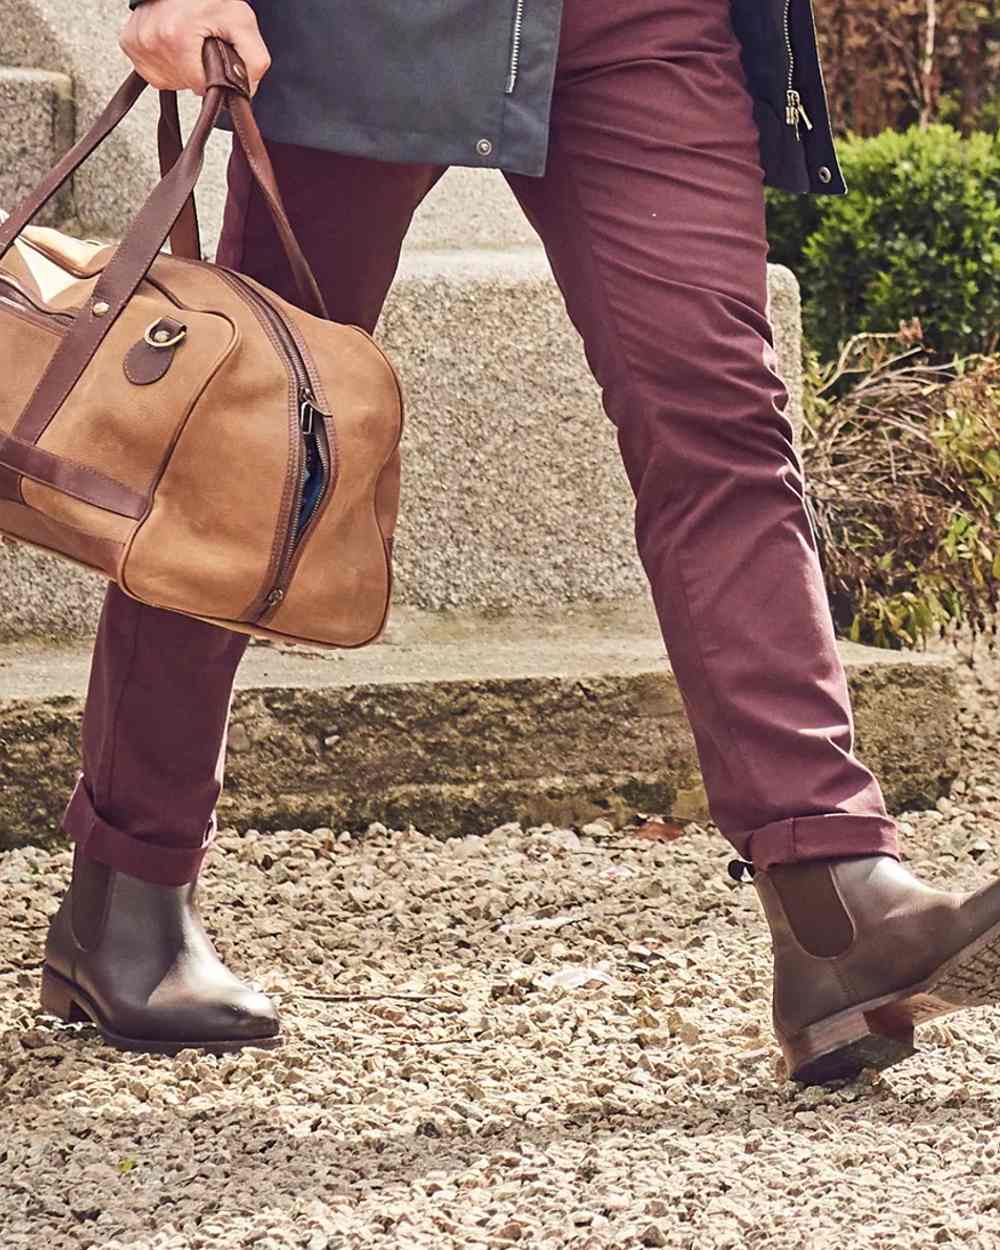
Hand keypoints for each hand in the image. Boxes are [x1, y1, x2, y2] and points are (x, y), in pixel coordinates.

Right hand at [120, 0, 270, 95]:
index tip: (213, 53)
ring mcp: (137, 42)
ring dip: (181, 68)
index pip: (201, 86)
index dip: (213, 76)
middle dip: (197, 70)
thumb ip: (254, 62)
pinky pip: (150, 72)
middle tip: (200, 43)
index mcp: (176, 37)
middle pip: (184, 84)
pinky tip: (172, 44)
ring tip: (186, 42)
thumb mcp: (242, 23)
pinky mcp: (128, 43)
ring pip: (168, 81)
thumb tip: (246, 92)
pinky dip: (165, 63)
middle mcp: (151, 40)